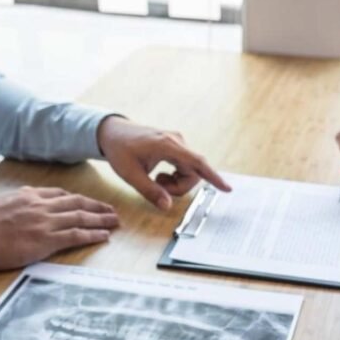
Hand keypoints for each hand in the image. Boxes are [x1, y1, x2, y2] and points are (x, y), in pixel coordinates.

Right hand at [0, 186, 118, 270]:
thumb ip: (14, 201)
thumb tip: (22, 198)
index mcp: (27, 195)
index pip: (59, 194)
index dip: (76, 199)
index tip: (86, 202)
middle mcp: (40, 205)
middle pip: (76, 202)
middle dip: (96, 206)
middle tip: (111, 210)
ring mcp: (45, 222)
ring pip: (81, 217)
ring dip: (101, 219)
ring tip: (115, 222)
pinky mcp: (46, 240)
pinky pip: (76, 236)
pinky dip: (92, 235)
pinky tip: (104, 236)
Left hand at [97, 116, 230, 210]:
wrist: (112, 132)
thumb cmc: (119, 150)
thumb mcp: (130, 174)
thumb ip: (150, 191)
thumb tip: (167, 206)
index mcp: (167, 146)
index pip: (197, 163)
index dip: (213, 177)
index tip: (227, 188)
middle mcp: (176, 141)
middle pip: (193, 172)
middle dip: (179, 187)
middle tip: (159, 187)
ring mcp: (177, 143)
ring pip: (189, 171)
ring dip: (176, 182)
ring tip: (156, 180)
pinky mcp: (175, 146)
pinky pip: (184, 166)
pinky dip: (175, 176)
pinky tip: (160, 174)